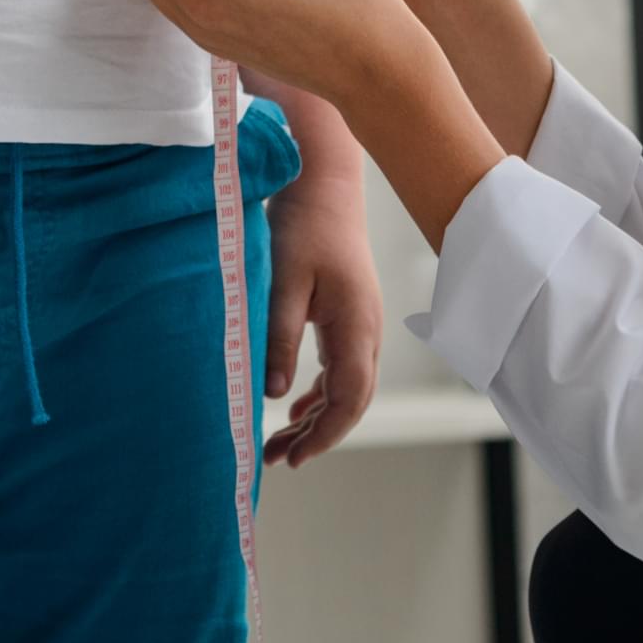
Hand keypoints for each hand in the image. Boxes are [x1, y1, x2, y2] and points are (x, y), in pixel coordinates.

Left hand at [260, 174, 380, 468]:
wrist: (322, 183)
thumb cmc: (303, 225)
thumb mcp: (284, 282)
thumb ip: (281, 338)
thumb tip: (275, 395)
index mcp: (357, 326)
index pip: (350, 400)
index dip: (324, 436)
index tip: (294, 458)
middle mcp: (367, 331)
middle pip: (352, 402)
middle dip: (318, 436)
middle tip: (276, 459)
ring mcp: (361, 324)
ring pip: (346, 388)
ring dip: (317, 418)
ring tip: (279, 443)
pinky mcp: (348, 316)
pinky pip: (340, 369)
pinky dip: (319, 394)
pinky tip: (294, 407)